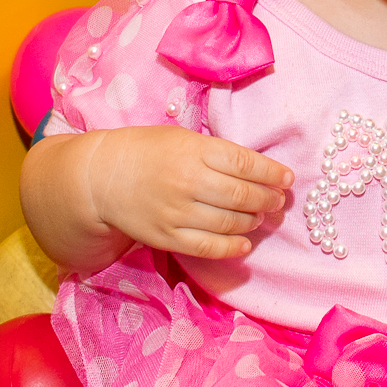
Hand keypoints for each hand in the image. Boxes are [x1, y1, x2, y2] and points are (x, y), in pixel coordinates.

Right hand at [22, 126, 292, 272]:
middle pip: (244, 195)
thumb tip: (258, 170)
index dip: (272, 173)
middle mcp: (189, 181)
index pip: (246, 163)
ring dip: (253, 221)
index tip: (287, 178)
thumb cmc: (146, 151)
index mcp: (195, 150)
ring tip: (261, 217)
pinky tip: (244, 243)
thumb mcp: (183, 138)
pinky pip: (209, 247)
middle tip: (279, 201)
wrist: (100, 177)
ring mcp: (177, 212)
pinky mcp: (167, 237)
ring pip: (231, 223)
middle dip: (269, 199)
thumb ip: (217, 152)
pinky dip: (232, 247)